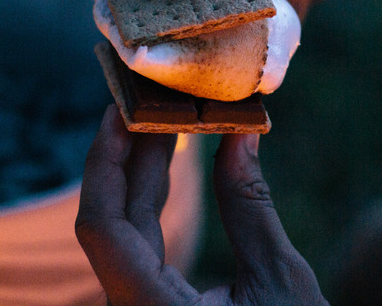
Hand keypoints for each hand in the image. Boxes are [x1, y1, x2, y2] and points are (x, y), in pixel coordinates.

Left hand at [75, 105, 328, 305]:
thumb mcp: (279, 281)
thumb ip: (250, 206)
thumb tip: (240, 137)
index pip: (102, 227)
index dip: (104, 162)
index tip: (117, 111)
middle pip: (111, 221)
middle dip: (131, 156)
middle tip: (155, 101)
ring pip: (126, 233)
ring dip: (144, 176)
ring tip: (168, 122)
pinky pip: (141, 248)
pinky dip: (155, 206)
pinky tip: (173, 169)